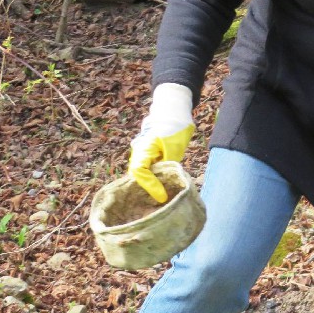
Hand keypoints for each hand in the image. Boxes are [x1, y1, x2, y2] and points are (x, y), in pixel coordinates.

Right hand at [128, 83, 194, 202]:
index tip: (161, 197)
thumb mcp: (175, 147)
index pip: (140, 173)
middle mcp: (139, 152)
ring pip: (143, 173)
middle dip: (146, 189)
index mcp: (143, 150)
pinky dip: (154, 178)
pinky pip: (148, 169)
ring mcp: (143, 152)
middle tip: (158, 203)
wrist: (173, 109)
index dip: (150, 186)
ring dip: (150, 184)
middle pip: (138, 175)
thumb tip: (166, 180)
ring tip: (159, 199)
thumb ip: (168, 164)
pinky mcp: (150, 153)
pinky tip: (162, 187)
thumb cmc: (174, 127)